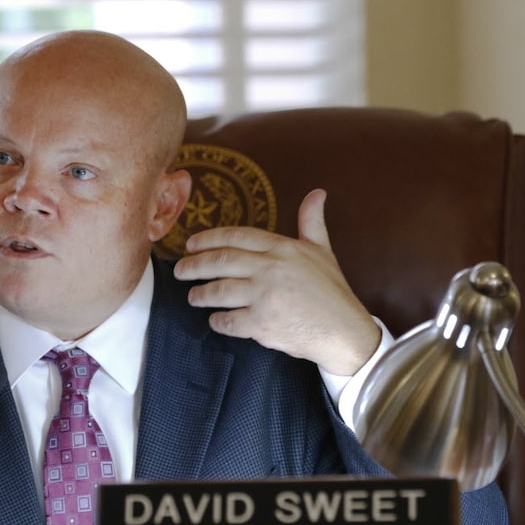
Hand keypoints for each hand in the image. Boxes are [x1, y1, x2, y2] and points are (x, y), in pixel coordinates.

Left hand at [173, 188, 379, 375]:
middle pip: (222, 262)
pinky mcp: (261, 324)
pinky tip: (214, 320)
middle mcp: (270, 269)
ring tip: (193, 296)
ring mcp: (264, 297)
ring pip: (220, 291)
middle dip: (195, 265)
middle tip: (180, 270)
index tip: (191, 244)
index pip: (237, 237)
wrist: (344, 331)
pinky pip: (229, 320)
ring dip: (201, 294)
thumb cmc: (332, 291)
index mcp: (283, 248)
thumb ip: (312, 222)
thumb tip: (317, 193)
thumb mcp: (323, 251)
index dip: (209, 239)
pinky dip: (218, 321)